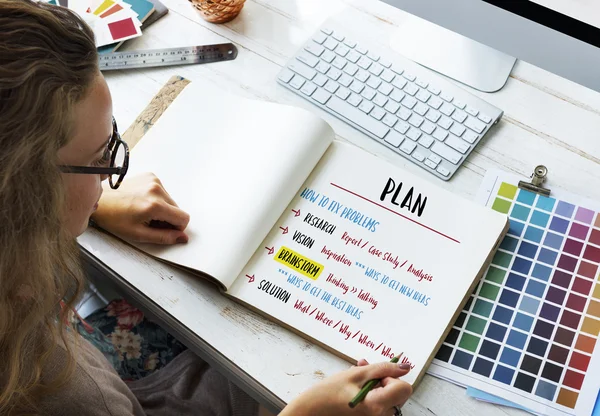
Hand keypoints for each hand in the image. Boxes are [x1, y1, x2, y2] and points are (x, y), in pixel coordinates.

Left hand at [92, 173, 189, 244]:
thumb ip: (164, 237)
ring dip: (162, 208)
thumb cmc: (114, 217)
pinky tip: (142, 201)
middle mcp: (157, 189)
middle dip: (167, 218)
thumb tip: (182, 238)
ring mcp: (154, 180)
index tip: (164, 229)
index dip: (177, 228)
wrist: (100, 200)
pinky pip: (163, 192)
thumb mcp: (138, 234)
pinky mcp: (150, 176)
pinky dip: (156, 198)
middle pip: (177, 209)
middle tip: (149, 221)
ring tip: (144, 211)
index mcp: (155, 205)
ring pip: (171, 201)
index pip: (183, 218)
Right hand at [281, 359, 411, 415]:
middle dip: (384, 379)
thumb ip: (382, 368)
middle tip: (364, 370)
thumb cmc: (328, 394)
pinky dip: (372, 393)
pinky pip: (380, 404)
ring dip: (376, 384)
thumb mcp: (355, 374)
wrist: (311, 412)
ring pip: (388, 397)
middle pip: (398, 394)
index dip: (392, 377)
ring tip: (356, 377)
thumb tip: (404, 367)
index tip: (376, 375)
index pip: (404, 388)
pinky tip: (356, 387)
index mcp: (377, 405)